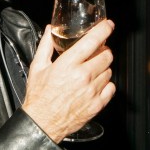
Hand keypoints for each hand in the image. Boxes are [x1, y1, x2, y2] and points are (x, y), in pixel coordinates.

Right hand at [22, 20, 115, 141]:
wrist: (42, 123)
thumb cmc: (39, 97)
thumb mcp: (38, 67)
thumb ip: (46, 46)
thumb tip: (50, 29)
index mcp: (69, 64)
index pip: (94, 40)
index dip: (104, 29)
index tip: (108, 25)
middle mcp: (83, 76)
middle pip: (107, 55)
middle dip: (103, 51)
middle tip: (96, 52)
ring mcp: (92, 91)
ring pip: (109, 71)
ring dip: (103, 68)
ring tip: (91, 71)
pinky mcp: (97, 104)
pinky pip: (111, 88)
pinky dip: (106, 85)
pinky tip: (95, 85)